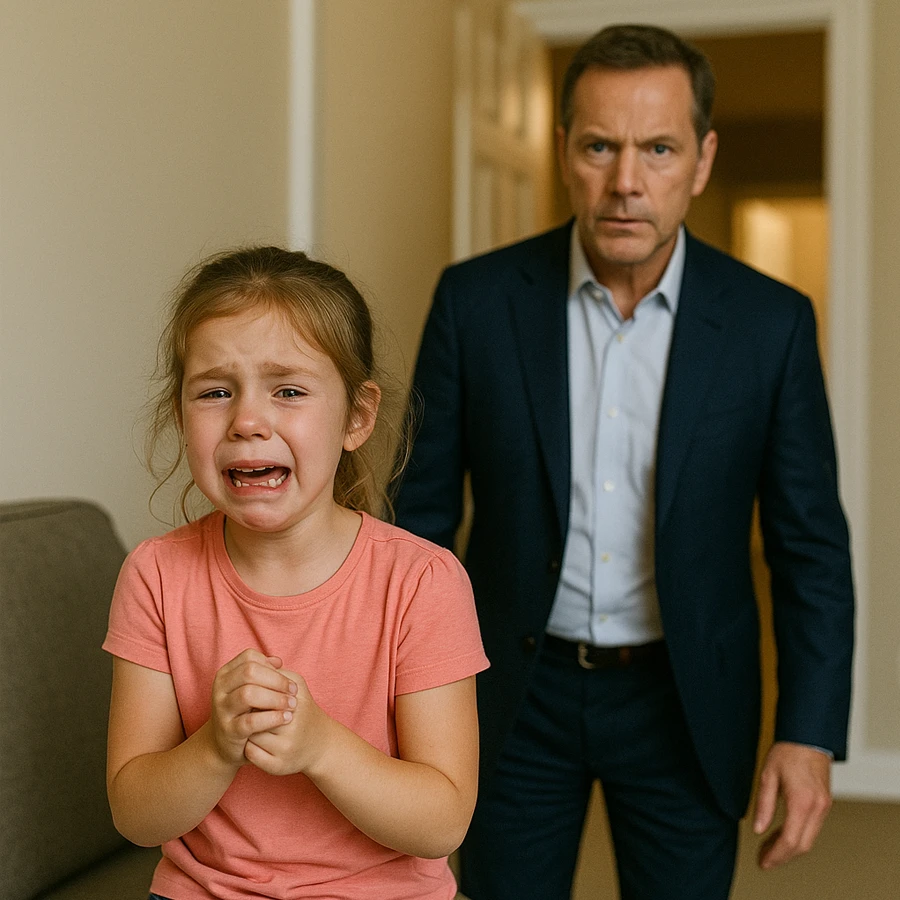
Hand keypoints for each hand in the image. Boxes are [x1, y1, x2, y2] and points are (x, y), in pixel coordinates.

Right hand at [209, 649, 298, 767]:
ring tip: (292, 705)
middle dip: (276, 681)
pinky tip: (285, 718)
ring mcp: (221, 709)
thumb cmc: (244, 710)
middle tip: (294, 692)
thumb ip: (263, 672)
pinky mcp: (228, 730)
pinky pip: (250, 721)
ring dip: (275, 698)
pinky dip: (271, 718)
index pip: (249, 658)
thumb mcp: (251, 688)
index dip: (272, 667)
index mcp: (225, 674)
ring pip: (248, 694)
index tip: (289, 681)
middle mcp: (220, 689)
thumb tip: (278, 661)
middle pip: (250, 672)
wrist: (226, 744)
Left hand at [244, 669, 333, 775]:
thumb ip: (276, 673)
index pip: (261, 694)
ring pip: (250, 736)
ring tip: (250, 725)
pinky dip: (248, 748)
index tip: (249, 691)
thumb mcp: (297, 686)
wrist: (321, 744)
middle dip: (248, 712)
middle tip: (247, 710)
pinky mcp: (278, 767)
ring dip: (246, 730)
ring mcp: (286, 750)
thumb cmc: (303, 710)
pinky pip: (251, 755)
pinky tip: (252, 742)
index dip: (253, 692)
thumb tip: (251, 669)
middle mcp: (293, 728)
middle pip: (254, 716)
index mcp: (297, 705)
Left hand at [753, 741, 832, 869]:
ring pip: (809, 839)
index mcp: (802, 802)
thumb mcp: (768, 776)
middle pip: (803, 846)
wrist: (809, 737)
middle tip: (764, 860)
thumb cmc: (788, 752)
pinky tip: (781, 834)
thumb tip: (757, 829)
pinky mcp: (824, 804)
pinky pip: (812, 829)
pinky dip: (797, 836)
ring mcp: (824, 807)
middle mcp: (817, 808)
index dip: (775, 855)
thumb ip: (763, 804)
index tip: (763, 862)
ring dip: (789, 848)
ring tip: (768, 848)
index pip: (790, 840)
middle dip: (782, 857)